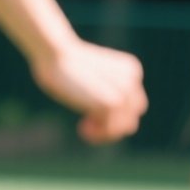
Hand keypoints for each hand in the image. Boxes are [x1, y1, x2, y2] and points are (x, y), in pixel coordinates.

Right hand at [32, 39, 147, 143]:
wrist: (57, 55)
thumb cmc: (64, 67)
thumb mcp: (93, 79)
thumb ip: (107, 93)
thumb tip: (113, 119)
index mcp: (131, 70)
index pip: (133, 104)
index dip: (113, 114)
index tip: (90, 114)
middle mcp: (132, 79)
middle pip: (132, 116)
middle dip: (111, 126)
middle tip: (88, 124)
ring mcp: (124, 91)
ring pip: (126, 126)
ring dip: (105, 133)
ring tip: (84, 126)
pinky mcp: (113, 102)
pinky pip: (110, 129)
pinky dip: (97, 133)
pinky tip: (82, 126)